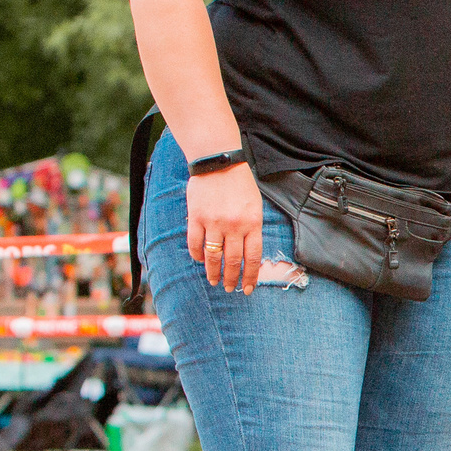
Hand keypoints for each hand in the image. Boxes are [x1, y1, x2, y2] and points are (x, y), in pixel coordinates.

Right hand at [187, 165, 264, 292]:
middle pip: (233, 261)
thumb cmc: (240, 183)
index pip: (253, 257)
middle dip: (232, 278)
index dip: (250, 276)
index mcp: (252, 223)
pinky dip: (196, 255)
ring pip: (213, 256)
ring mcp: (214, 222)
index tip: (248, 288)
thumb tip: (247, 254)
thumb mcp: (255, 205)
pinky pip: (195, 243)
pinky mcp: (196, 217)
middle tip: (229, 289)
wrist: (218, 161)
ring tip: (214, 281)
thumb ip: (251, 228)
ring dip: (213, 272)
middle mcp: (234, 225)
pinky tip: (199, 260)